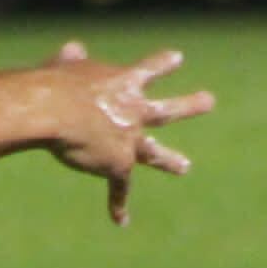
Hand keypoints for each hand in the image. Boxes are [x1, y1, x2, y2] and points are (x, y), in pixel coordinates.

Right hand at [39, 43, 214, 221]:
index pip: (147, 70)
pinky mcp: (119, 165)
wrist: (56, 111)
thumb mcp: (66, 67)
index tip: (178, 58)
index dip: (162, 64)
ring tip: (185, 167)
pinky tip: (122, 220)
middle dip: (189, 106)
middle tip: (210, 101)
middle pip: (166, 111)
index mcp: (124, 83)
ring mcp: (131, 139)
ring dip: (170, 161)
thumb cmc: (56, 84)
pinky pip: (119, 188)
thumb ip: (72, 59)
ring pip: (154, 152)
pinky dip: (118, 204)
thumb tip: (72, 48)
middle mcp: (134, 111)